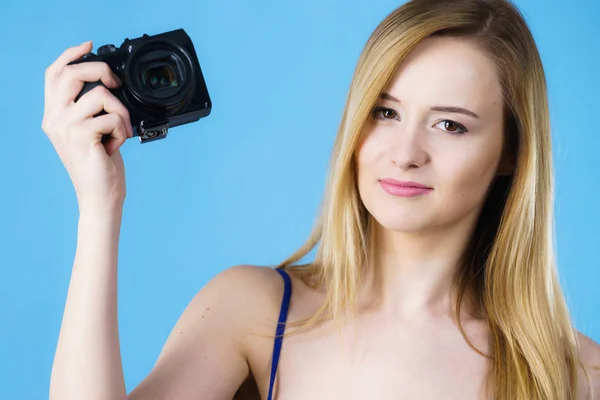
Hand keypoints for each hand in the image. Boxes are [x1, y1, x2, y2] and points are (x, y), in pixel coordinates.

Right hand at [42, 41, 133, 207]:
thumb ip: (89, 108)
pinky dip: (122, 130)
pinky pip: (112, 117)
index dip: (70, 55)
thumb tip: (105, 83)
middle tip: (116, 85)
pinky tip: (116, 145)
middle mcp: (54, 118)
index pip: (54, 74)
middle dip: (102, 71)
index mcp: (54, 115)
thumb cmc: (100, 164)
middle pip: (73, 73)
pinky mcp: (82, 136)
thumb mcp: (91, 131)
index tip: (89, 46)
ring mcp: (66, 127)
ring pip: (101, 95)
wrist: (99, 194)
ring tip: (120, 131)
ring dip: (121, 112)